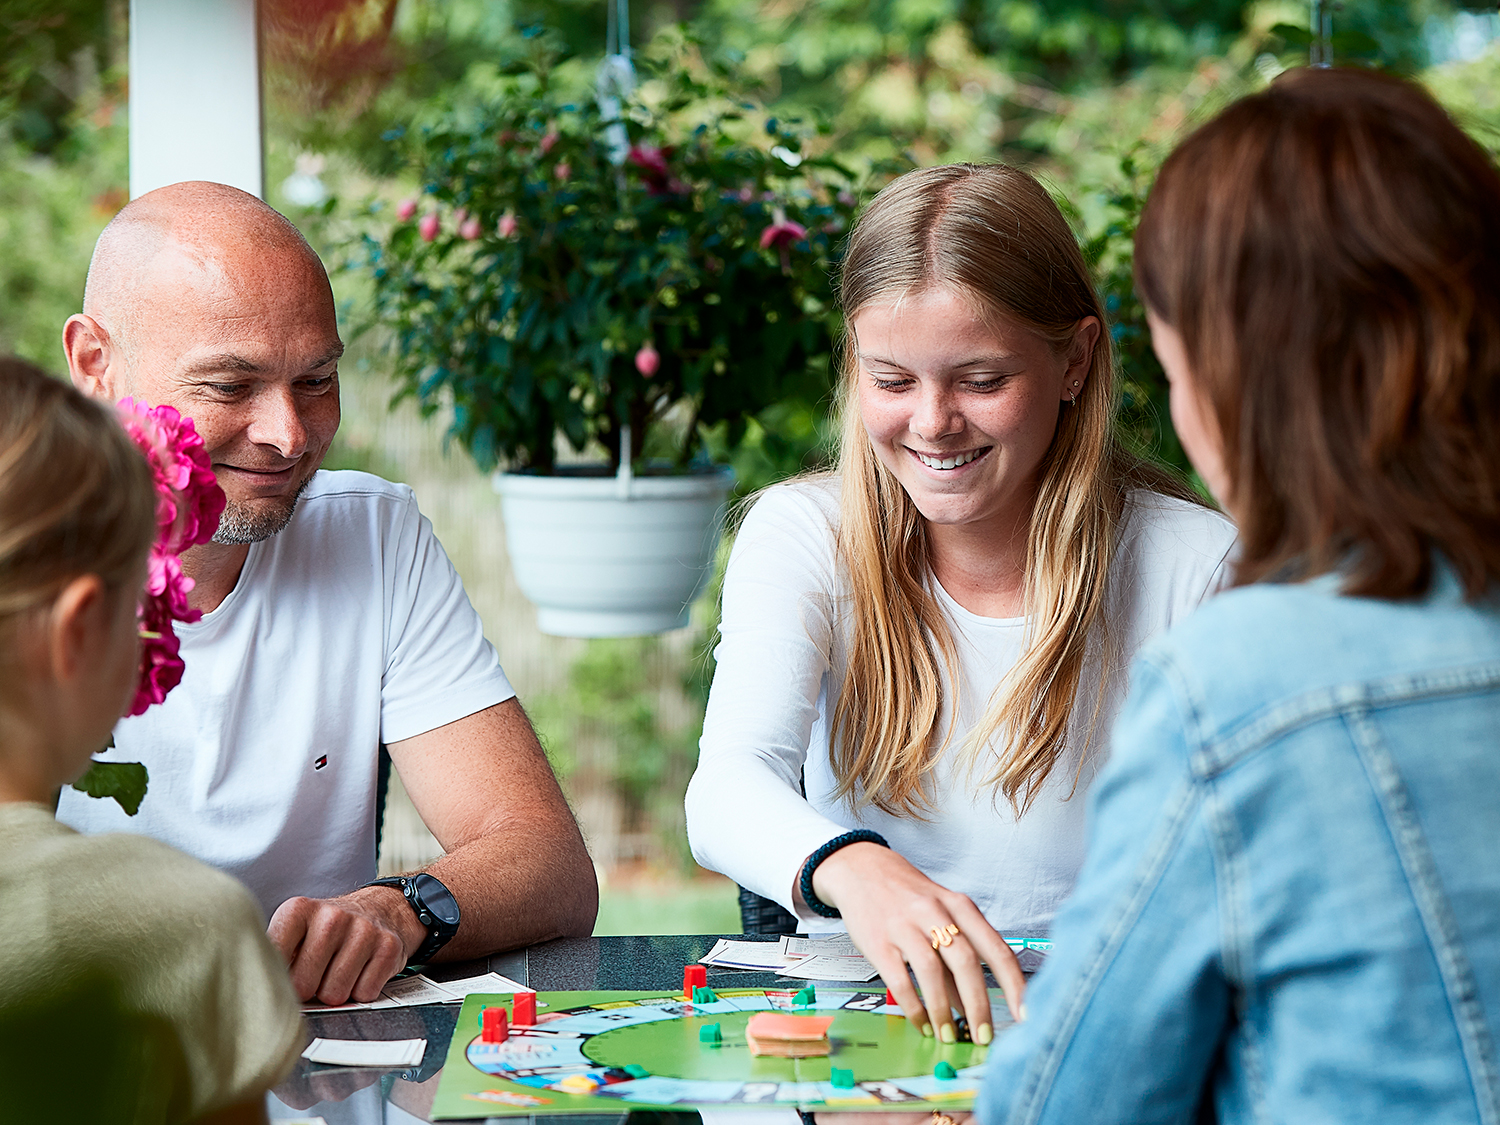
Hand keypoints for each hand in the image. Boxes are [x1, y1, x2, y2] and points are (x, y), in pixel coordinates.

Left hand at [267, 886, 423, 1003]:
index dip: (277, 979)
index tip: (282, 976)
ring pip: (335, 994)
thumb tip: (256, 993)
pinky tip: (360, 971)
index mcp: (299, 909)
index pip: (273, 963)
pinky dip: (361, 990)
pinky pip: (364, 994)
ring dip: (335, 992)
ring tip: (338, 971)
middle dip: (309, 990)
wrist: (381, 908)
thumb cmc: (329, 929)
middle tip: (316, 975)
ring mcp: (363, 930)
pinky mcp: (388, 947)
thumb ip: (274, 956)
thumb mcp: (295, 930)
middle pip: (304, 986)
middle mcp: (332, 916)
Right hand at [809, 843, 1025, 1040]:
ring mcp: (905, 925)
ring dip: (943, 1011)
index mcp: (959, 906)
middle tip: (984, 1036)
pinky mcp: (878, 941)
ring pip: (932, 972)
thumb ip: (957, 957)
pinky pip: (900, 980)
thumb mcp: (941, 915)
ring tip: (948, 1035)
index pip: (996, 949)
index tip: (1025, 1016)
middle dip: (978, 1006)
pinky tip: (921, 1022)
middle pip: (967, 962)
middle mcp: (935, 912)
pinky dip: (914, 1007)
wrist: (860, 868)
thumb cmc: (907, 895)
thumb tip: (970, 1006)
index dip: (1014, 986)